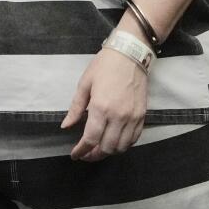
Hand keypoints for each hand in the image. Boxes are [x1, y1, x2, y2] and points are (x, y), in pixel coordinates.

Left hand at [60, 44, 148, 161]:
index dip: (81, 151)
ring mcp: (132, 117)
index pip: (90, 139)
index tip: (75, 155)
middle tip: (85, 153)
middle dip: (93, 154)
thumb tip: (66, 126)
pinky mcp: (142, 116)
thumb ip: (76, 108)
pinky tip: (114, 141)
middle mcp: (118, 116)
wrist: (131, 54)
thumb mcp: (85, 84)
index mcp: (101, 107)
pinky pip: (134, 139)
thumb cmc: (105, 66)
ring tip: (99, 148)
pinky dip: (123, 145)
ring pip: (121, 147)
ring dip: (109, 151)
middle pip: (106, 147)